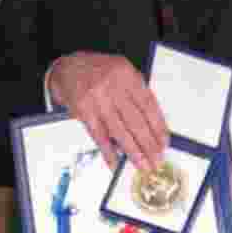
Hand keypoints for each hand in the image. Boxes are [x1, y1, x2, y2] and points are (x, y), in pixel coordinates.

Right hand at [47, 51, 167, 170]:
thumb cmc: (98, 72)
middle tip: (156, 159)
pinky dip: (108, 151)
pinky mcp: (83, 110)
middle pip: (136, 121)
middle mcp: (113, 86)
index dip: (158, 127)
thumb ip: (136, 94)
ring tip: (142, 164)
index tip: (164, 143)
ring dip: (133, 152)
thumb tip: (153, 126)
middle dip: (149, 145)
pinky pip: (99, 135)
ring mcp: (97, 99)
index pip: (148, 106)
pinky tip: (115, 162)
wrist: (67, 68)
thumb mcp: (122, 73)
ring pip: (119, 131)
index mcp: (127, 75)